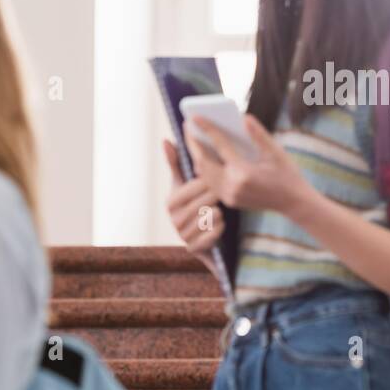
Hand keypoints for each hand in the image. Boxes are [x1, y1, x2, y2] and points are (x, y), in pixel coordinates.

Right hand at [163, 139, 222, 267]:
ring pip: (208, 218)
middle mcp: (174, 220)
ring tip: (223, 209)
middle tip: (225, 193)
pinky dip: (219, 229)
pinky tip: (222, 224)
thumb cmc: (196, 203)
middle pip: (202, 203)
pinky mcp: (194, 250)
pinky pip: (211, 236)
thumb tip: (165, 140)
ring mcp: (183, 236)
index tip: (217, 180)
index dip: (207, 183)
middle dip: (215, 197)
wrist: (205, 236)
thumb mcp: (186, 182)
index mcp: (170, 201)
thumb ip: (177, 163)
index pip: (192, 188)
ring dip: (219, 213)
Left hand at [184, 113, 315, 218]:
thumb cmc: (287, 174)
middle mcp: (233, 186)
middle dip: (193, 143)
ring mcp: (229, 196)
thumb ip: (259, 134)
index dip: (207, 129)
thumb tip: (243, 117)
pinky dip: (204, 168)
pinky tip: (203, 155)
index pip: (220, 146)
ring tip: (192, 138)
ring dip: (195, 156)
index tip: (195, 117)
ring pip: (203, 174)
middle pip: (203, 162)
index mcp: (244, 172)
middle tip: (187, 126)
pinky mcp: (229, 201)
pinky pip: (210, 183)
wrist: (294, 202)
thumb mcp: (276, 152)